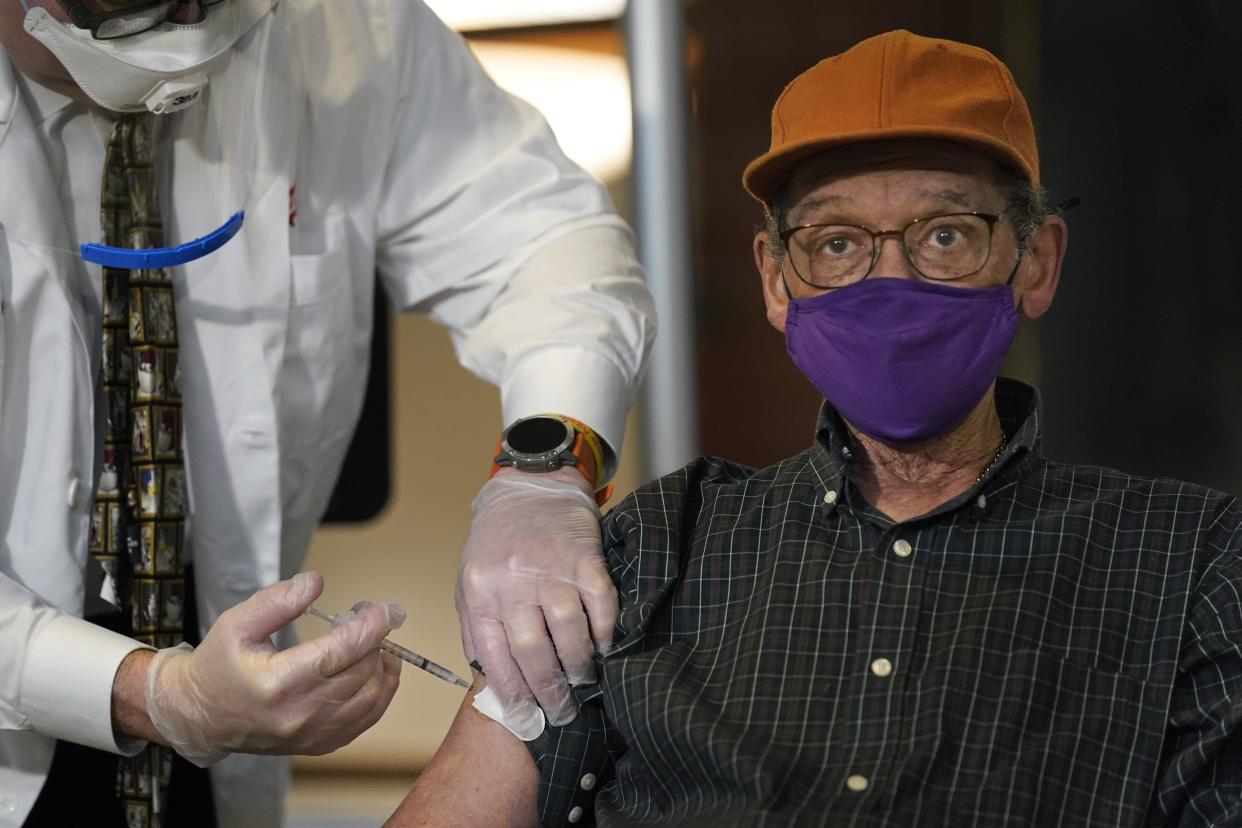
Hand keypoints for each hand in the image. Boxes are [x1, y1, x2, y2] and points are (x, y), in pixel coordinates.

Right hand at [145, 571, 402, 765]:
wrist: (200, 715)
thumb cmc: (218, 665)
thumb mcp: (237, 623)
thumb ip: (277, 601)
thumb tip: (315, 582)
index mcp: (279, 682)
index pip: (341, 651)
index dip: (371, 626)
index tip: (386, 608)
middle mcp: (299, 713)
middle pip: (361, 672)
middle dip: (377, 638)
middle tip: (371, 616)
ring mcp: (312, 734)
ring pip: (371, 697)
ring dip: (383, 665)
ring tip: (377, 641)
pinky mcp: (319, 744)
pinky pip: (366, 720)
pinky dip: (380, 693)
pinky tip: (378, 670)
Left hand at [456, 468, 618, 733]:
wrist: (531, 487)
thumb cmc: (498, 542)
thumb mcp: (471, 582)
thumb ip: (479, 628)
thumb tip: (498, 684)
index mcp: (479, 591)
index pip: (495, 658)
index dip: (515, 695)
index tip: (529, 718)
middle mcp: (512, 580)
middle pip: (534, 652)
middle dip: (551, 692)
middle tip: (563, 711)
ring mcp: (550, 567)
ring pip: (569, 632)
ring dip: (580, 666)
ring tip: (584, 681)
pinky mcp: (585, 557)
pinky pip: (600, 605)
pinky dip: (605, 632)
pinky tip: (603, 646)